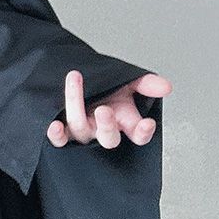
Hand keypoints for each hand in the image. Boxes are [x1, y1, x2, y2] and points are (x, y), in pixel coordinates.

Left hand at [46, 69, 172, 148]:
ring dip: (76, 105)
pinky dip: (56, 134)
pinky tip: (53, 125)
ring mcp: (84, 133)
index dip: (143, 132)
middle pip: (108, 138)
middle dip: (107, 125)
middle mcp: (104, 130)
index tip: (147, 123)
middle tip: (104, 109)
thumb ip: (145, 83)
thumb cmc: (108, 88)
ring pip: (80, 129)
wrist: (81, 81)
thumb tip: (165, 86)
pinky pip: (59, 140)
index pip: (139, 135)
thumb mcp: (128, 81)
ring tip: (75, 79)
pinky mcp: (64, 133)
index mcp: (125, 122)